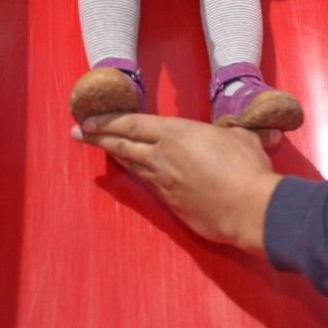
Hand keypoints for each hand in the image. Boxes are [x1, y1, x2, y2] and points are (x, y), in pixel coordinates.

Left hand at [72, 113, 283, 255]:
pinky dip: (137, 175)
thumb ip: (229, 132)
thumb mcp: (240, 136)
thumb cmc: (246, 168)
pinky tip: (134, 174)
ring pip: (132, 165)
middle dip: (97, 137)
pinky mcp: (172, 204)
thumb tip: (238, 134)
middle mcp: (162, 157)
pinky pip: (148, 184)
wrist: (249, 209)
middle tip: (77, 132)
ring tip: (100, 148)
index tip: (88, 119)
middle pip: (122, 144)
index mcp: (176, 134)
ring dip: (114, 155)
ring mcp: (164, 182)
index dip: (107, 120)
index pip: (132, 123)